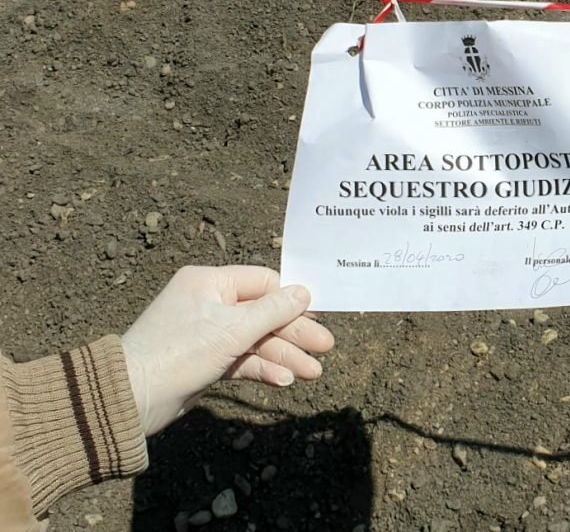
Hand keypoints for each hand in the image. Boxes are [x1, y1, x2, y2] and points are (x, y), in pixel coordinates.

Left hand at [121, 265, 334, 436]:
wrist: (131, 399)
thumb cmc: (178, 353)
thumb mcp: (232, 329)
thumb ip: (273, 311)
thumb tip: (304, 291)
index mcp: (209, 282)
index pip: (263, 282)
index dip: (291, 299)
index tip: (318, 315)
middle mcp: (209, 303)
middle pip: (263, 313)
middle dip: (294, 333)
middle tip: (326, 347)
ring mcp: (208, 334)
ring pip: (256, 340)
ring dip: (284, 355)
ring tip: (314, 372)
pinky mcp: (207, 361)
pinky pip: (243, 359)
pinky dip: (263, 368)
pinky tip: (285, 381)